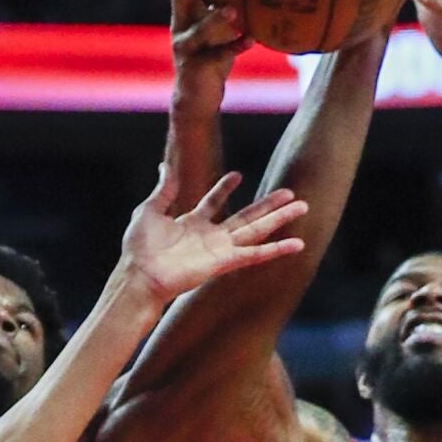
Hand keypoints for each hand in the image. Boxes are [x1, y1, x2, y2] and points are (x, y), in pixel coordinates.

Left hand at [118, 168, 308, 303]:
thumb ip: (164, 190)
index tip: (237, 175)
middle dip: (268, 204)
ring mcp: (220, 250)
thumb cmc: (139, 249)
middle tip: (291, 192)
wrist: (139, 275)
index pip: (213, 203)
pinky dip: (277, 249)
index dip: (224, 189)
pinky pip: (256, 254)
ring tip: (303, 206)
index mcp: (191, 224)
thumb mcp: (150, 210)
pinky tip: (297, 244)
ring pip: (257, 230)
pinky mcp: (225, 262)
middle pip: (246, 216)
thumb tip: (164, 166)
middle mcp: (210, 236)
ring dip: (279, 219)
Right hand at [167, 0, 249, 116]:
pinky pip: (215, 56)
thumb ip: (226, 1)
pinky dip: (233, 48)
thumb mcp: (216, 23)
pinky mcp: (195, 67)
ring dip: (214, 19)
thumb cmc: (213, 50)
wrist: (197, 93)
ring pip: (195, 30)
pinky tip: (251, 40)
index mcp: (185, 10)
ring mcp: (185, 47)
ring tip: (233, 11)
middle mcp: (180, 25)